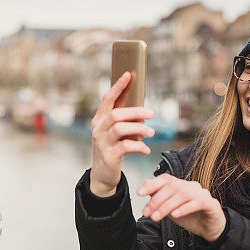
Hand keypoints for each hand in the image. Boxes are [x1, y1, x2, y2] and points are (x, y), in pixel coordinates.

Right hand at [89, 71, 155, 196]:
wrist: (102, 175)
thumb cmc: (113, 149)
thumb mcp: (114, 133)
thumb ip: (123, 121)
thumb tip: (143, 109)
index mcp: (99, 120)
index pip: (107, 99)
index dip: (118, 86)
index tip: (129, 74)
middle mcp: (98, 129)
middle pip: (116, 114)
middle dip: (136, 111)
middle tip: (152, 113)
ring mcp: (101, 143)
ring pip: (120, 128)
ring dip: (139, 128)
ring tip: (151, 132)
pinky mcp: (109, 156)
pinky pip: (126, 146)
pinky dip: (139, 146)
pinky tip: (146, 149)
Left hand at [137, 174, 225, 242]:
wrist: (210, 229)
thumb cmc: (190, 217)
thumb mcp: (171, 208)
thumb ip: (160, 197)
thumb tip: (145, 184)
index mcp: (181, 185)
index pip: (166, 179)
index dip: (152, 184)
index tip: (139, 193)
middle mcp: (191, 186)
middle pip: (172, 187)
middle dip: (157, 200)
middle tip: (147, 213)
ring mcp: (202, 194)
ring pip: (182, 194)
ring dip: (167, 206)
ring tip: (156, 217)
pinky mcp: (211, 204)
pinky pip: (197, 203)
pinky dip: (184, 208)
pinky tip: (175, 215)